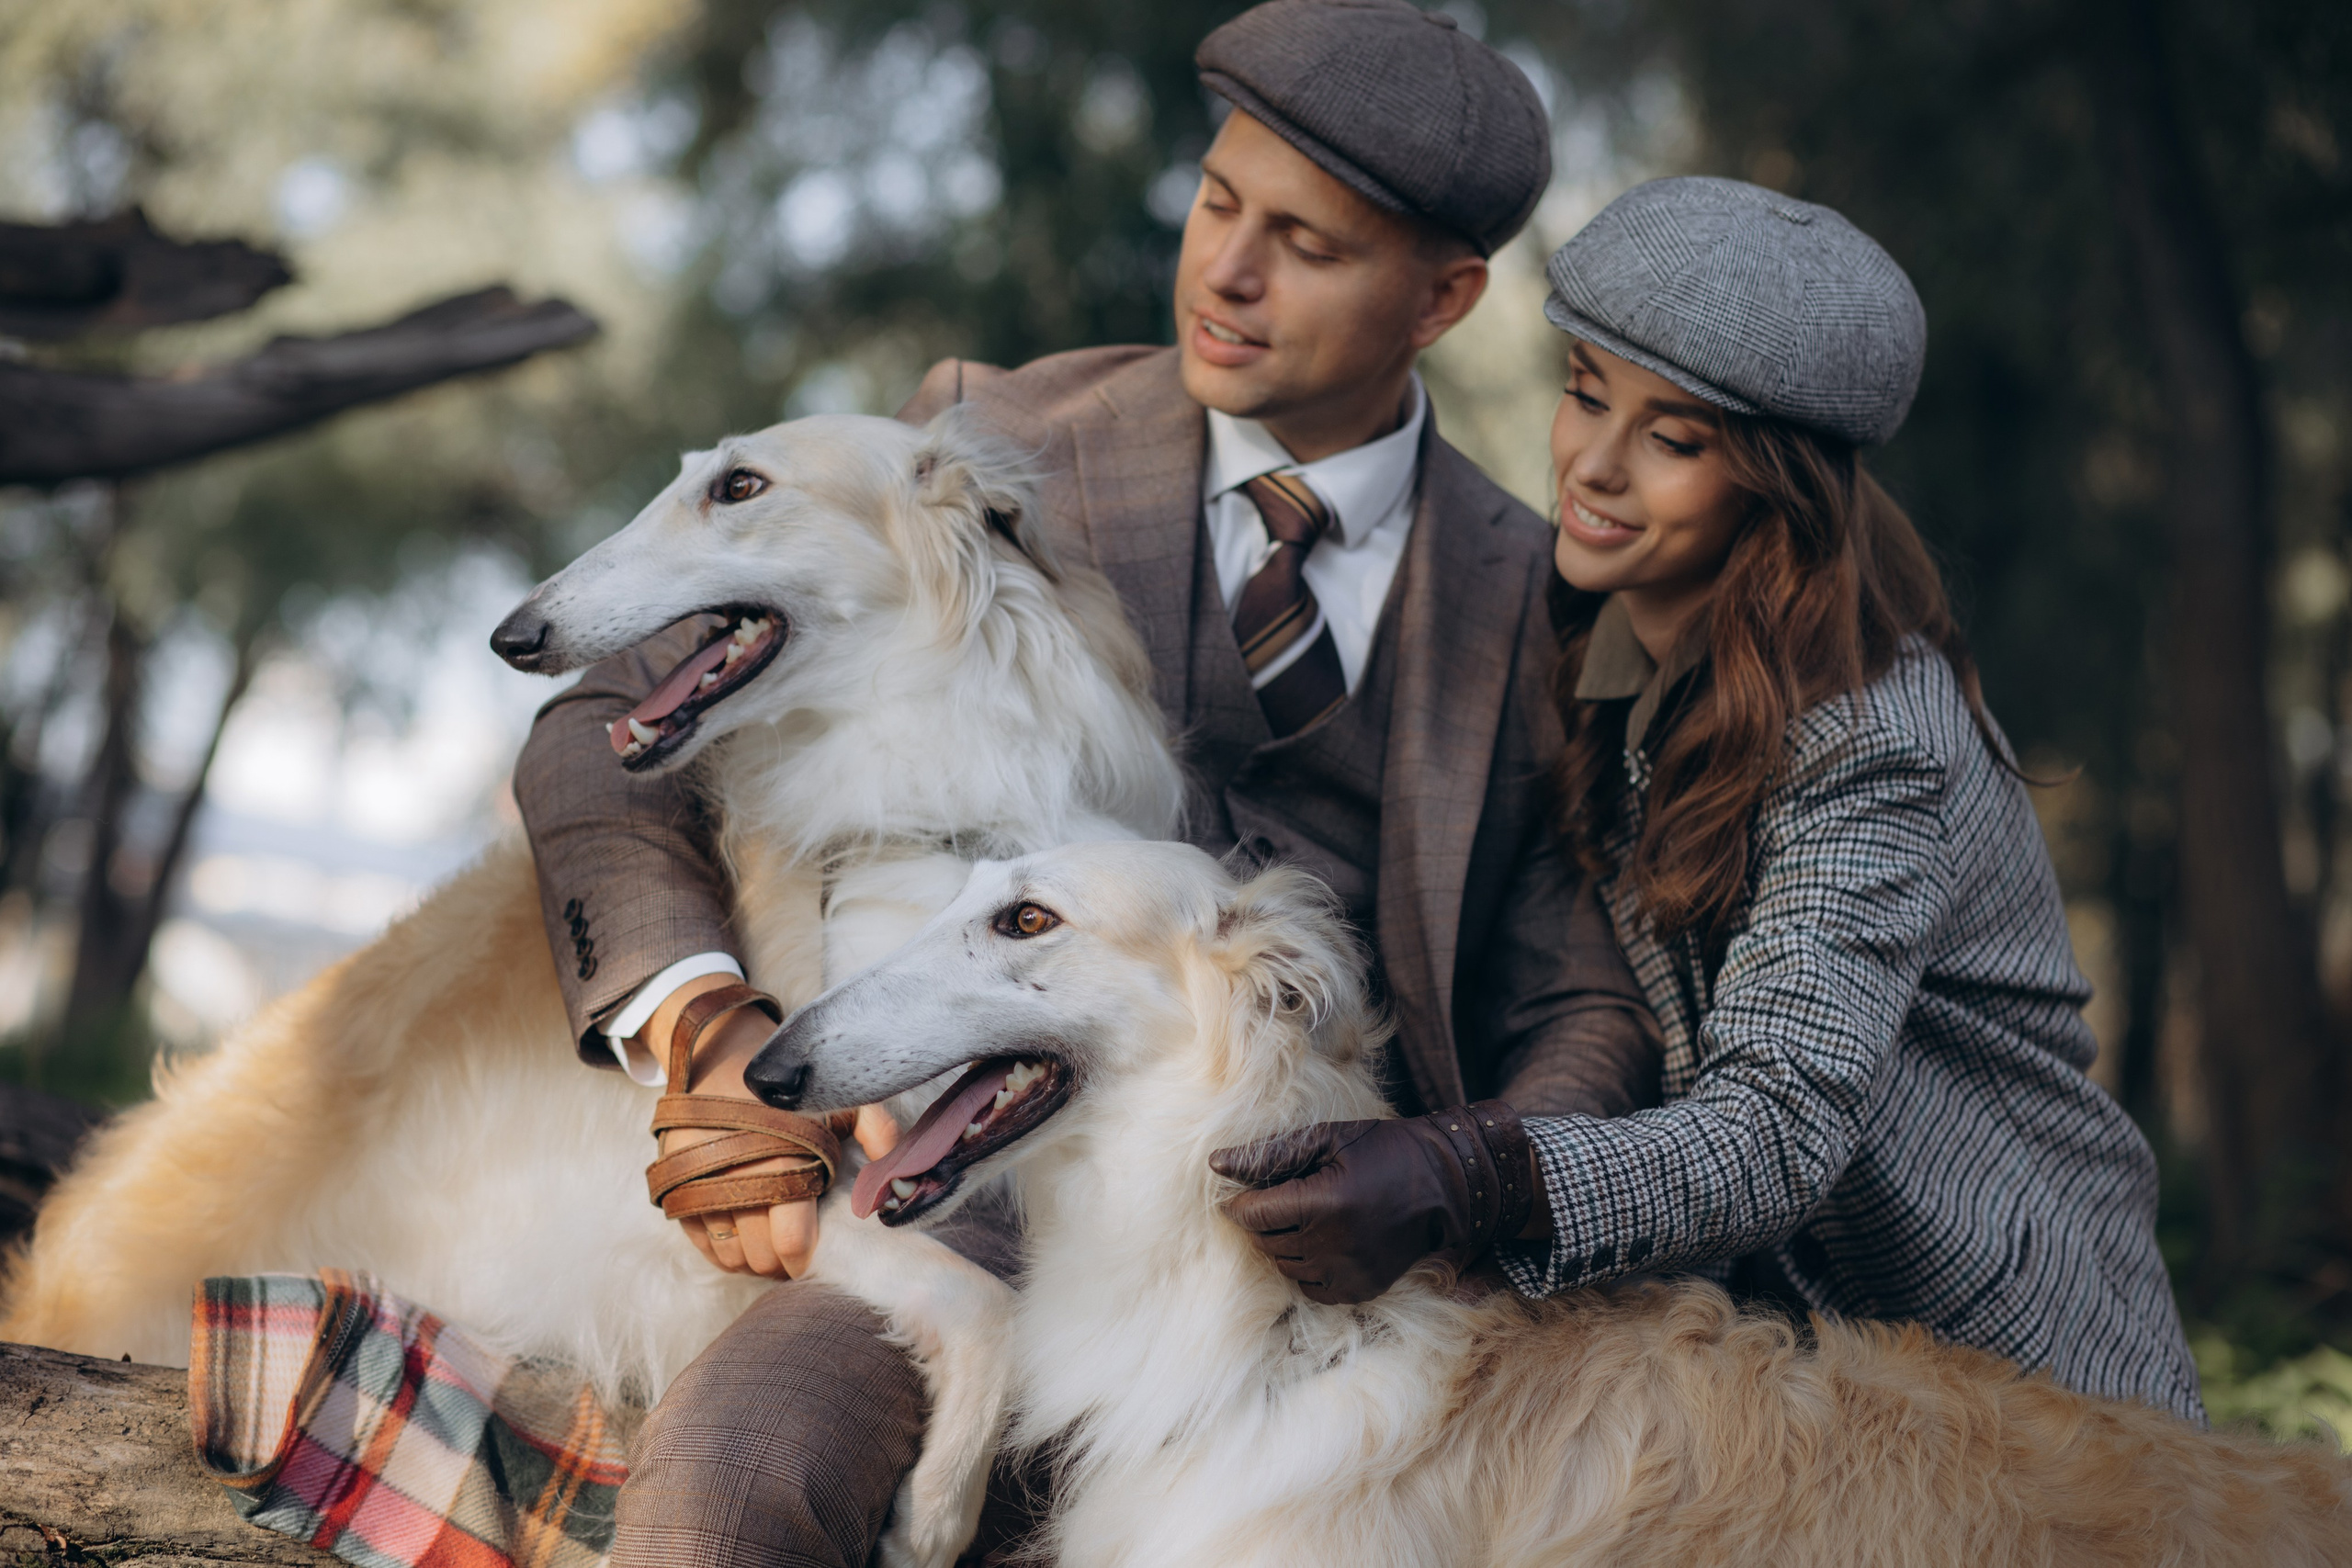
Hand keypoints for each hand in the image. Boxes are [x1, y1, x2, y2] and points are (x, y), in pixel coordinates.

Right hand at [644, 976, 898, 1277]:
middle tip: (796, 1248)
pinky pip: (699, 1241)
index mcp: (780, 1160)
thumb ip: (877, 1133)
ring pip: (728, 1255)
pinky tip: (743, 1236)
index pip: (791, 1243)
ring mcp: (698, 1184)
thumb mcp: (841, 1098)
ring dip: (751, 1258)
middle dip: (782, 1261)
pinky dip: (721, 1249)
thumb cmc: (788, 1085)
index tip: (816, 1255)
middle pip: (759, 1256)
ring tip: (770, 1243)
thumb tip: (895, 1185)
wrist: (720, 1052)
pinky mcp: (674, 1185)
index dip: (806, 1260)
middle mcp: (735, 1177)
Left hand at [1209, 1102, 1538, 1304]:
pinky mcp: (1362, 1289)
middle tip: (1279, 1199)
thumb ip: (1271, 1154)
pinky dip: (1305, 1267)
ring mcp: (1351, 1272)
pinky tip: (1321, 1242)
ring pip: (1285, 1266)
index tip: (1238, 1194)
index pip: (1255, 1214)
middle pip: (1266, 1241)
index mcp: (1326, 1202)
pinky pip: (1310, 1287)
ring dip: (1282, 1243)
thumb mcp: (1328, 1139)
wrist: (1445, 1183)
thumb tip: (1216, 1163)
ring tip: (1304, 1217)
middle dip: (1263, 1221)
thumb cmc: (1384, 1150)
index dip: (1239, 1204)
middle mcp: (1336, 1244)